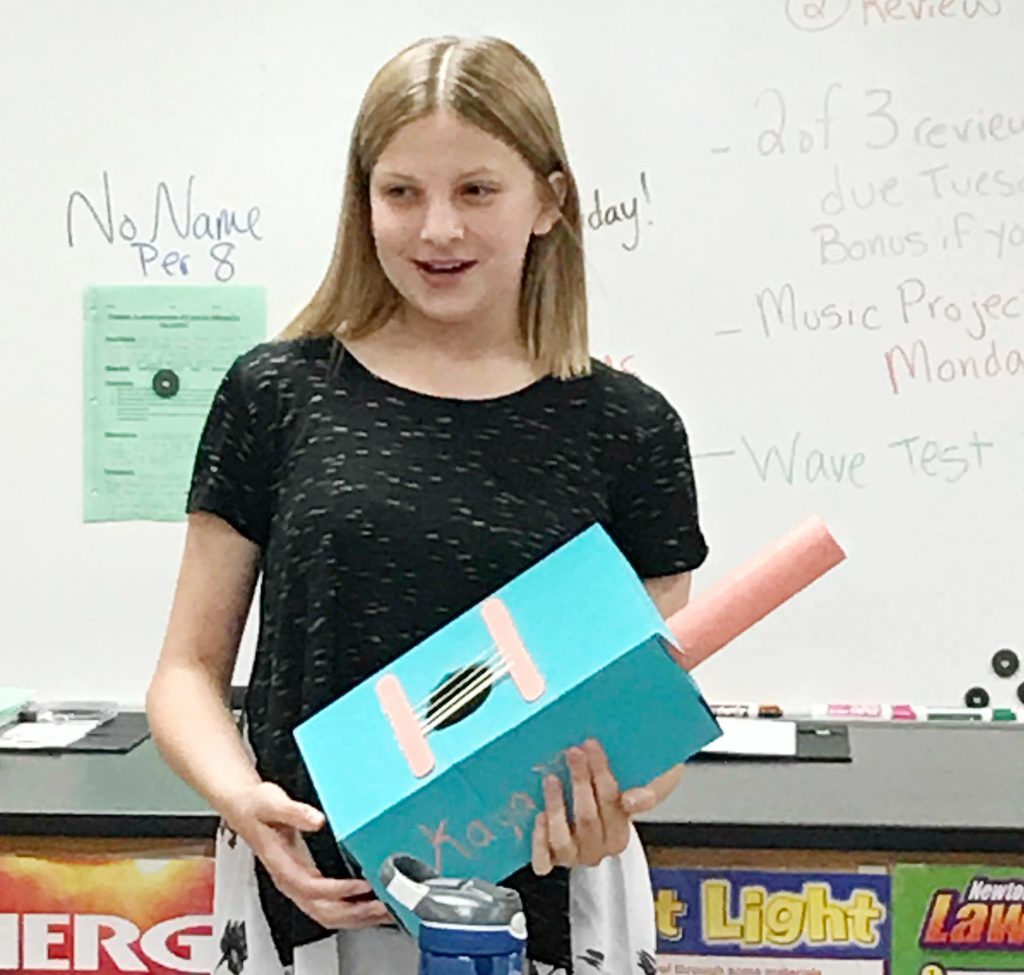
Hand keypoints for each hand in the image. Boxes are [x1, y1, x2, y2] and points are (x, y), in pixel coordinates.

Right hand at [224, 781, 391, 928]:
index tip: (363, 885)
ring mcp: (297, 883)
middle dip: (354, 912)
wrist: (244, 808)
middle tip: (382, 906)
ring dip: (355, 916)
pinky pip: (328, 906)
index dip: (338, 890)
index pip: (312, 887)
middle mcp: (290, 879)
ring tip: (382, 910)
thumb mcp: (272, 802)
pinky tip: (367, 903)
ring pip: (327, 913)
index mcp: (282, 864)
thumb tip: (316, 819)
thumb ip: (295, 811)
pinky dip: (349, 910)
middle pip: (323, 910)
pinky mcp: (305, 881)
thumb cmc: (257, 806)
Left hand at [531, 739, 660, 875]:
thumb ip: (643, 796)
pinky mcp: (553, 860)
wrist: (595, 827)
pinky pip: (544, 860)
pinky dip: (539, 841)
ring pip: (563, 839)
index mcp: (619, 835)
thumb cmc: (613, 803)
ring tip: (551, 779)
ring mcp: (574, 857)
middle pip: (587, 817)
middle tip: (573, 753)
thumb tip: (631, 800)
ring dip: (557, 807)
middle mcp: (597, 850)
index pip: (611, 801)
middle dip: (580, 781)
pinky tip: (539, 816)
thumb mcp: (637, 794)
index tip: (591, 745)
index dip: (601, 771)